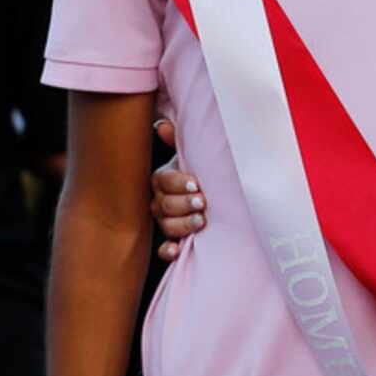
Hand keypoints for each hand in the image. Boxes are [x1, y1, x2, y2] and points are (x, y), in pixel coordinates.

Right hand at [150, 118, 206, 260]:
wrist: (216, 193)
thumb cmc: (202, 170)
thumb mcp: (192, 154)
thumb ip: (178, 140)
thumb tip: (161, 125)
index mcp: (162, 179)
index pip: (163, 181)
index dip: (178, 183)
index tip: (196, 184)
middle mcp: (159, 201)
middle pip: (164, 205)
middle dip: (183, 204)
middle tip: (203, 203)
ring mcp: (165, 221)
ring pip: (166, 225)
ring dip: (181, 225)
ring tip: (201, 222)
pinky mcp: (173, 240)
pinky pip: (163, 249)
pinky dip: (168, 251)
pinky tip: (176, 250)